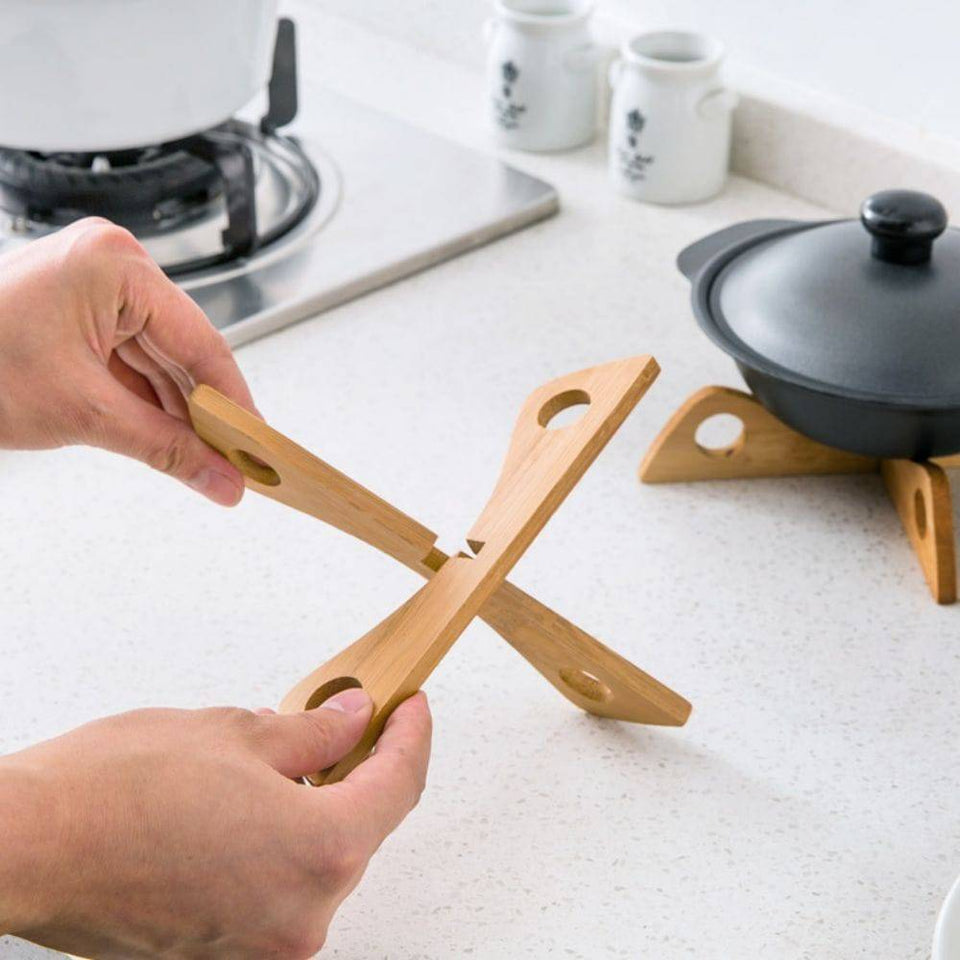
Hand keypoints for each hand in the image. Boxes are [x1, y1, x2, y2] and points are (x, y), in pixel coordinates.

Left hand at [0, 217, 254, 504]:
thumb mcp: (83, 413)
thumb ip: (165, 448)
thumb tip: (221, 479)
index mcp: (115, 266)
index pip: (201, 341)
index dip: (234, 401)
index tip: (257, 443)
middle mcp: (111, 264)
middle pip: (184, 349)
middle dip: (206, 411)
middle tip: (235, 460)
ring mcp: (94, 284)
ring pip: (161, 358)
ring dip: (179, 410)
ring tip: (205, 457)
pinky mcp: (81, 309)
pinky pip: (133, 358)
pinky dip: (150, 399)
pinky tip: (171, 434)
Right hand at [0, 688, 430, 958]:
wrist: (27, 847)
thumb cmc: (114, 792)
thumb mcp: (236, 733)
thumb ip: (312, 734)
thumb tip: (349, 721)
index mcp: (318, 853)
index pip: (399, 787)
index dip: (411, 738)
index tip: (410, 710)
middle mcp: (301, 915)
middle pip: (362, 830)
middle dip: (363, 772)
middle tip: (354, 724)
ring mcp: (261, 945)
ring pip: (319, 861)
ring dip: (317, 810)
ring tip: (291, 761)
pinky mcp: (224, 953)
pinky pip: (278, 889)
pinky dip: (280, 846)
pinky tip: (253, 807)